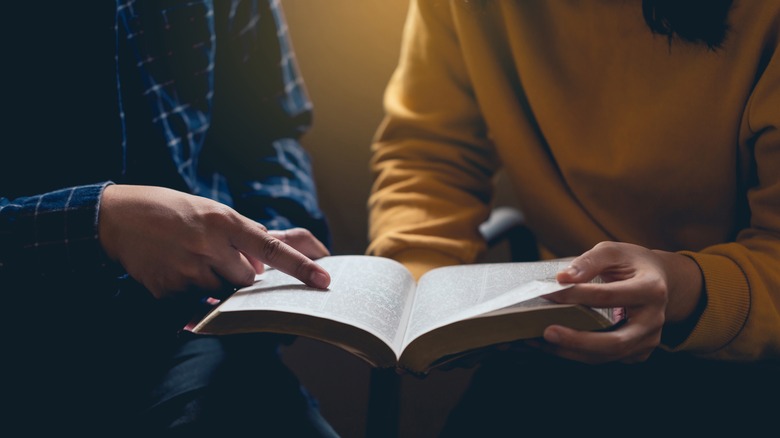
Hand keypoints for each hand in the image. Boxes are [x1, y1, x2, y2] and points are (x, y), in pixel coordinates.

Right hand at [98, 185, 330, 299]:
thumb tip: (265, 265)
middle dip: (242, 274)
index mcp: (224, 221)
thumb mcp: (211, 211)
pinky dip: (192, 290)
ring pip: (224, 292)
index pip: (273, 248)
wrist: (117, 218)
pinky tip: (174, 267)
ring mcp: (188, 271)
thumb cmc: (172, 210)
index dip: (301, 267)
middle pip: (249, 279)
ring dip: (216, 281)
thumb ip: (241, 235)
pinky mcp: (169, 291)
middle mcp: (209, 246)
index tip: (324, 280)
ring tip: (190, 257)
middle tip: (217, 255)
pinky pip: (196, 302)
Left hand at [534, 241, 702, 363]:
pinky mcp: (638, 352)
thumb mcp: (613, 251)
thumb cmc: (632, 263)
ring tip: (543, 342)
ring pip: (608, 355)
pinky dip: (578, 354)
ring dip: (572, 351)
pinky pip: (605, 358)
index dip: (575, 295)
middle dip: (578, 340)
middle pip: (615, 342)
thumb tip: (563, 278)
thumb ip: (588, 262)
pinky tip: (556, 346)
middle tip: (547, 332)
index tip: (547, 293)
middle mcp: (653, 320)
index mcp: (651, 289)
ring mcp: (648, 340)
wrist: (661, 281)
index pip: (607, 296)